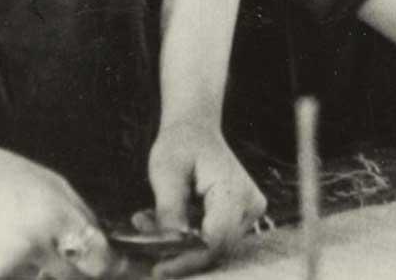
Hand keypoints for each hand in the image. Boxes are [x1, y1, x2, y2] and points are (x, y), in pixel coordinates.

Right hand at [0, 101, 111, 279]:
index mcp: (56, 213)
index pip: (99, 258)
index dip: (110, 265)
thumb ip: (81, 215)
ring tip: (18, 240)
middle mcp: (34, 242)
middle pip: (75, 279)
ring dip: (42, 272)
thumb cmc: (0, 173)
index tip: (113, 266)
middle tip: (61, 251)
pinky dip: (13, 274)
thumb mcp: (51, 182)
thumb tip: (106, 246)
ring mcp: (7, 264)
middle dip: (77, 271)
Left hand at [143, 118, 266, 276]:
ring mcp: (249, 211)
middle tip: (146, 235)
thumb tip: (170, 243)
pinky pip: (214, 238)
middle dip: (178, 251)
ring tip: (149, 220)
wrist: (196, 129)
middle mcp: (249, 204)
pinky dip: (187, 236)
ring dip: (180, 243)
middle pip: (215, 248)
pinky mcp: (241, 216)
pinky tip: (164, 220)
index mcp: (234, 190)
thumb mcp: (167, 172)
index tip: (159, 268)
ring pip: (213, 246)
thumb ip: (169, 209)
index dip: (187, 259)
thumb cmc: (181, 145)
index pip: (214, 241)